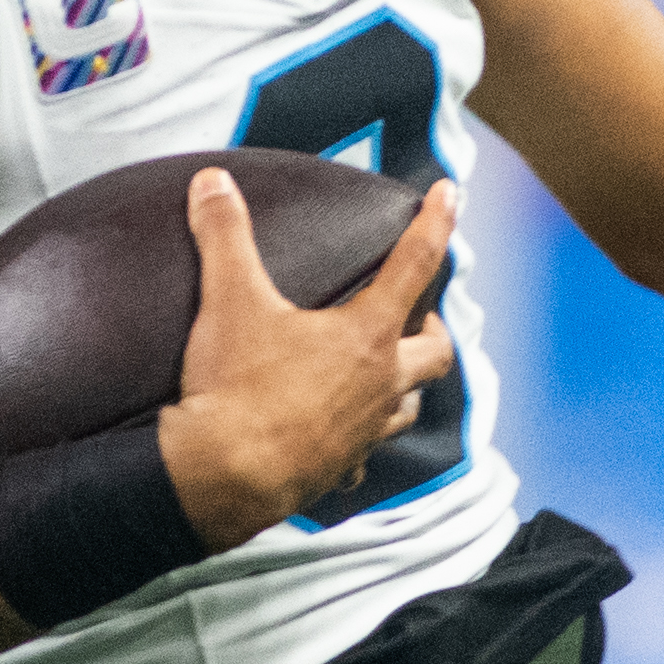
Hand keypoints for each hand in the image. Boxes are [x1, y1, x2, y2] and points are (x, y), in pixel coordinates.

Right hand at [154, 168, 455, 547]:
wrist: (223, 478)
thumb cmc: (237, 391)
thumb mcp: (229, 301)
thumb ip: (225, 237)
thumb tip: (213, 185)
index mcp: (365, 335)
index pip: (414, 264)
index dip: (436, 223)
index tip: (449, 195)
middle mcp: (380, 384)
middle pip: (435, 351)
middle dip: (432, 328)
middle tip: (414, 314)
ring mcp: (365, 431)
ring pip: (409, 406)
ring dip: (405, 385)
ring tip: (383, 373)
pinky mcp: (340, 468)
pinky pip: (364, 456)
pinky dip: (360, 442)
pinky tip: (340, 437)